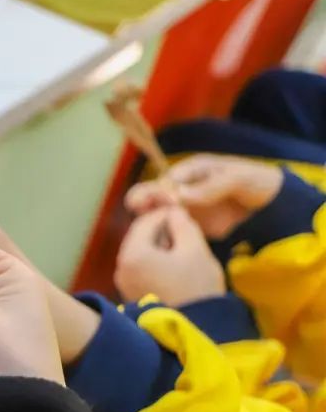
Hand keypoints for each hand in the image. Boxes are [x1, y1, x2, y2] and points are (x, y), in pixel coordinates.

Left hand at [114, 205, 224, 305]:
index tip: (184, 214)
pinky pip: (141, 269)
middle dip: (161, 231)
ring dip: (160, 247)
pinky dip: (156, 262)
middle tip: (185, 232)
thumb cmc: (196, 288)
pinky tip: (176, 268)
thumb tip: (173, 212)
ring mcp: (123, 284)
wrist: (195, 332)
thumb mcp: (195, 250)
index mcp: (133, 254)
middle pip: (139, 237)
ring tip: (184, 250)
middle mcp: (120, 268)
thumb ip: (183, 225)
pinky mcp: (131, 295)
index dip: (165, 213)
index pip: (145, 221)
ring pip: (140, 253)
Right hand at [125, 154, 282, 238]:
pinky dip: (161, 234)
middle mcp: (182, 188)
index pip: (168, 179)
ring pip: (155, 212)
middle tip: (138, 208)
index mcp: (192, 170)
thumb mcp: (238, 178)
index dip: (161, 189)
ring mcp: (184, 208)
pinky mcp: (188, 226)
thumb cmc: (256, 182)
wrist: (272, 206)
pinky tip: (159, 242)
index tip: (164, 200)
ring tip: (145, 228)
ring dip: (147, 219)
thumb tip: (181, 195)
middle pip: (153, 193)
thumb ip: (211, 186)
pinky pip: (168, 229)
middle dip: (142, 199)